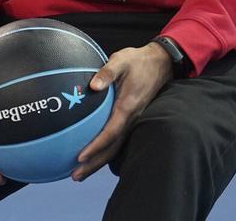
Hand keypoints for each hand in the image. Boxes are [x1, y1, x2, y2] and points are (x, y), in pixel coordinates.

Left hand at [72, 42, 172, 180]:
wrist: (161, 63)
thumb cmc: (137, 61)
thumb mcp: (121, 60)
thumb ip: (107, 72)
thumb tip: (93, 85)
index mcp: (127, 106)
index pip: (110, 132)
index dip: (96, 146)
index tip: (80, 157)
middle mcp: (132, 118)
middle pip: (112, 148)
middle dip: (94, 163)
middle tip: (74, 175)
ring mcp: (134, 121)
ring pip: (116, 147)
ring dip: (99, 161)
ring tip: (80, 173)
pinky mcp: (133, 120)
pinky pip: (119, 140)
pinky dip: (106, 151)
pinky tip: (94, 157)